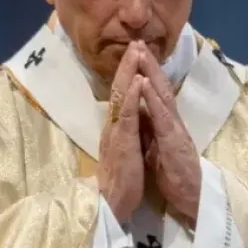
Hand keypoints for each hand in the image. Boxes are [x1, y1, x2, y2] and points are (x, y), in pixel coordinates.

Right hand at [98, 43, 145, 222]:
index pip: (120, 96)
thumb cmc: (120, 182)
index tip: (135, 55)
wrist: (110, 206)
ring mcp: (115, 133)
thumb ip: (123, 134)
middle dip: (128, 64)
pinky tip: (137, 82)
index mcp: (115, 128)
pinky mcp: (122, 143)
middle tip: (136, 41)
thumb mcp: (123, 152)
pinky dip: (132, 97)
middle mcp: (112, 125)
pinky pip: (127, 116)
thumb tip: (127, 119)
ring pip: (121, 96)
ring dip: (129, 72)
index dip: (127, 74)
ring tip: (136, 51)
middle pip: (118, 89)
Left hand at [138, 44, 201, 224]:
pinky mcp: (174, 141)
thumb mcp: (158, 146)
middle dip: (148, 64)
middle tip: (137, 42)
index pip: (155, 93)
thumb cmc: (174, 174)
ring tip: (140, 54)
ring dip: (151, 73)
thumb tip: (141, 112)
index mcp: (165, 123)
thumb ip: (151, 128)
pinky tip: (145, 84)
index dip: (146, 73)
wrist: (193, 197)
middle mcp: (171, 121)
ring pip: (162, 96)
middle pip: (159, 87)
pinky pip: (162, 117)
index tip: (135, 53)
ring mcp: (174, 129)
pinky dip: (152, 99)